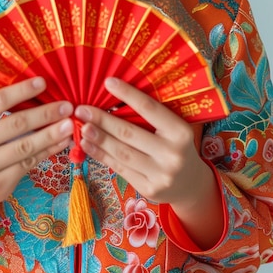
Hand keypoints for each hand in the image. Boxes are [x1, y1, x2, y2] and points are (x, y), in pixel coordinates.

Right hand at [0, 77, 72, 242]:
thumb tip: (41, 89)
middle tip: (67, 106)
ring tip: (69, 125)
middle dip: (45, 113)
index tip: (44, 82)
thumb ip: (3, 109)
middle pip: (16, 123)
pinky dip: (48, 151)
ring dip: (51, 134)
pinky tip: (61, 142)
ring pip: (26, 146)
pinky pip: (29, 164)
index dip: (22, 90)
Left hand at [75, 77, 223, 248]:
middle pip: (129, 133)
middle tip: (81, 109)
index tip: (107, 82)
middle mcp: (172, 154)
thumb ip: (150, 116)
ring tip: (81, 127)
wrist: (191, 183)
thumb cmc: (176, 146)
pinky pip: (120, 168)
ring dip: (98, 138)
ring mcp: (161, 174)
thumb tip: (114, 97)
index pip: (149, 108)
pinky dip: (101, 155)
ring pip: (121, 153)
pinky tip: (87, 145)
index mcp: (180, 132)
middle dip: (102, 120)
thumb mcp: (173, 128)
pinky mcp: (149, 190)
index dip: (127, 94)